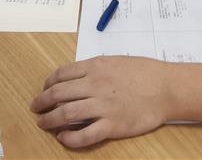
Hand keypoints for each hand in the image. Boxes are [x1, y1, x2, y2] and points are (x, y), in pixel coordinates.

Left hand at [30, 56, 172, 147]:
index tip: (44, 90)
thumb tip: (76, 75)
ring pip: (66, 114)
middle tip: (35, 108)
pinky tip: (63, 138)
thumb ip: (95, 68)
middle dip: (42, 102)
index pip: (61, 74)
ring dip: (49, 120)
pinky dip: (70, 138)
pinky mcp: (112, 125)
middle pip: (58, 94)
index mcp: (95, 67)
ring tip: (43, 124)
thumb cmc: (144, 72)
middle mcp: (94, 85)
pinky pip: (84, 134)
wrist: (166, 87)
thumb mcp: (115, 61)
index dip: (48, 84)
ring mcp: (102, 106)